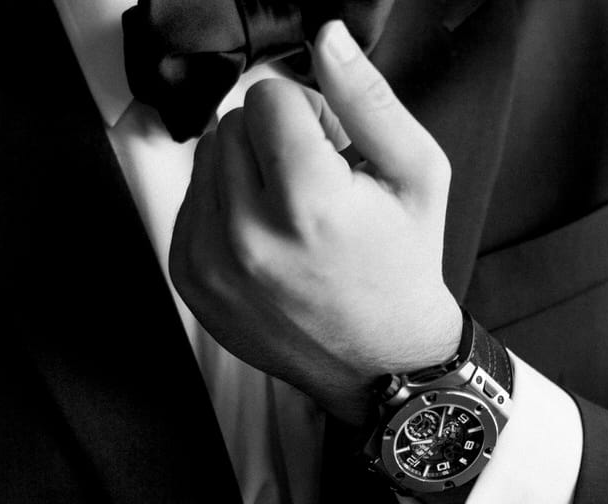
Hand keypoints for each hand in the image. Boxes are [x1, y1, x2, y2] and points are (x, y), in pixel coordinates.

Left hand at [170, 20, 460, 425]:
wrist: (381, 360)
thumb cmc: (402, 264)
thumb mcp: (417, 173)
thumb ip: (368, 99)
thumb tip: (326, 39)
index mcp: (309, 205)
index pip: (268, 97)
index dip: (308, 114)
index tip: (333, 152)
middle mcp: (250, 236)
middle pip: (231, 124)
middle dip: (273, 140)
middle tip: (316, 185)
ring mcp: (212, 262)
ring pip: (207, 159)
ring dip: (246, 172)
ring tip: (292, 215)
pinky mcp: (190, 279)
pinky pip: (191, 202)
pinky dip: (225, 208)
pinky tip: (268, 238)